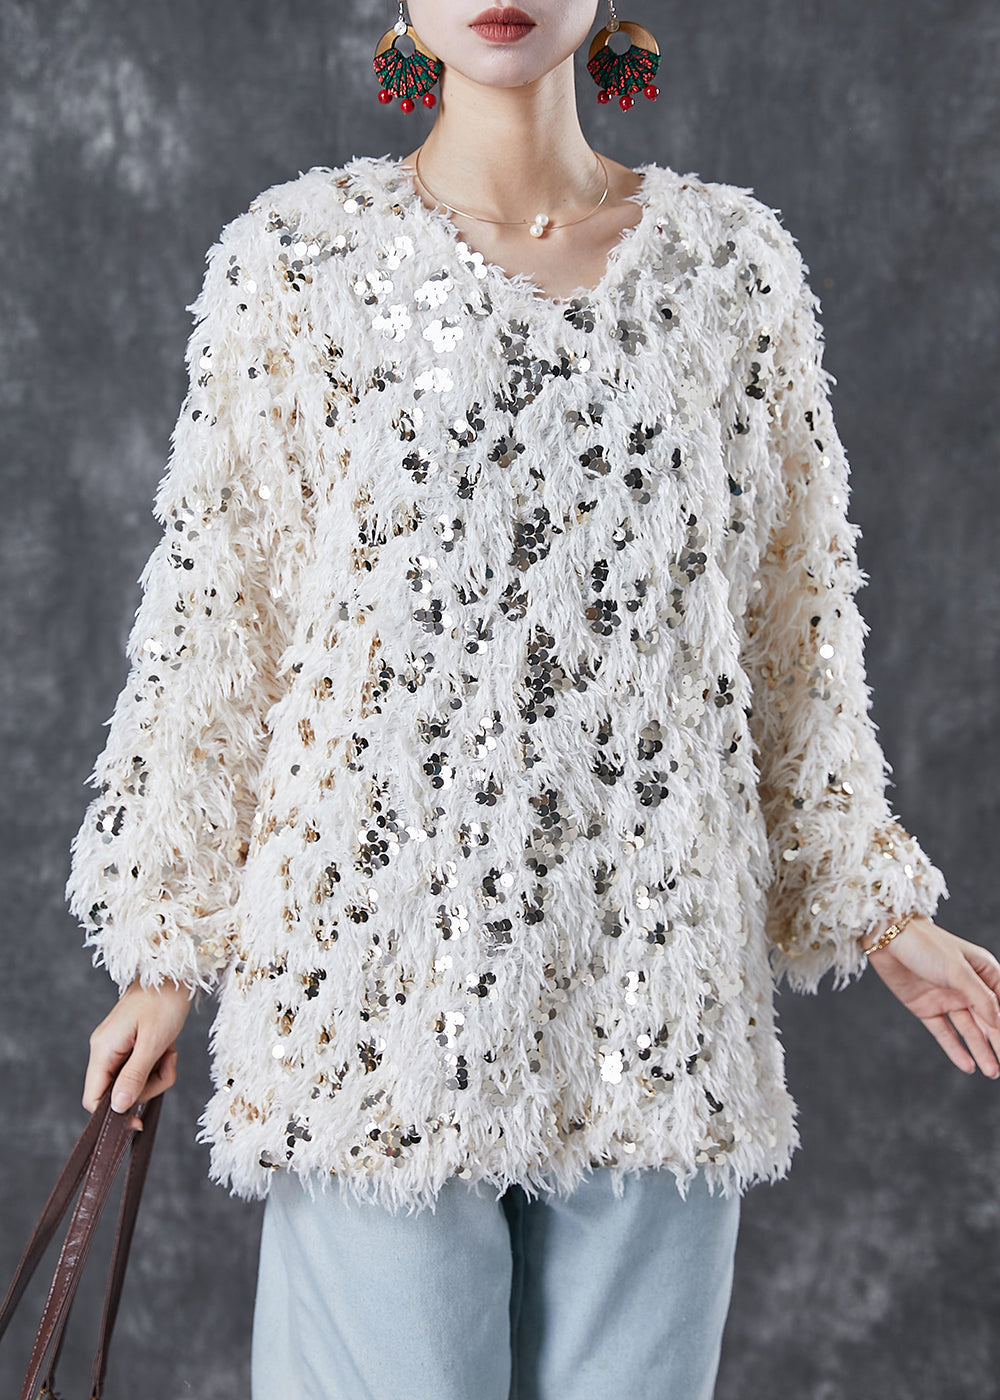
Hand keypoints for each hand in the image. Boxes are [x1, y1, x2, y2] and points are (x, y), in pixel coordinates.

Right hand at [84, 977, 195, 1130]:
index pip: (93, 1098)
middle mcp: (105, 1050)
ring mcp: (118, 1048)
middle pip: (118, 1092)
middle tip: (167, 1066)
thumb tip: (118, 1109)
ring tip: (170, 1053)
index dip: (113, 1115)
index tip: (137, 1122)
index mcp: (103, 1050)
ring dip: (157, 1074)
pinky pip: (143, 1068)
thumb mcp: (152, 1043)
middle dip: (148, 1087)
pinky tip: (169, 1049)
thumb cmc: (164, 1003)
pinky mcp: (132, 1046)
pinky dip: (159, 1064)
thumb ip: (134, 1076)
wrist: (175, 974)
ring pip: (134, 1082)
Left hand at [862, 915, 999, 1076]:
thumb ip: (980, 997)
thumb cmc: (926, 945)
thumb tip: (998, 1022)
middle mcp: (967, 987)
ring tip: (991, 1071)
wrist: (886, 938)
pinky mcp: (926, 1007)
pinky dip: (955, 1049)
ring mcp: (947, 998)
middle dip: (998, 1043)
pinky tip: (967, 1065)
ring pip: (969, 1030)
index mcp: (983, 972)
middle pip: (988, 1021)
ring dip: (981, 1050)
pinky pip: (944, 1032)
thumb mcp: (958, 970)